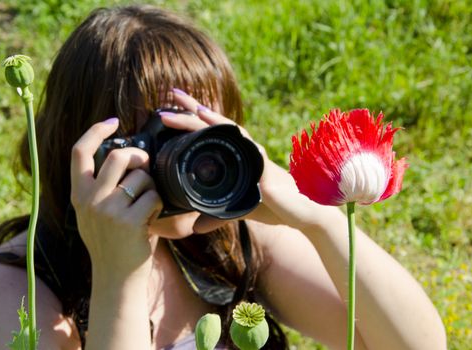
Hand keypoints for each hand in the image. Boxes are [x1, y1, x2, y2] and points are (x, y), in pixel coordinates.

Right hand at [70, 118, 162, 276]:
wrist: (116, 278)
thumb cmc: (111, 242)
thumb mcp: (92, 214)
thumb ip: (98, 188)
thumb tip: (122, 156)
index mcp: (78, 195)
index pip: (79, 151)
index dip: (95, 131)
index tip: (112, 121)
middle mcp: (89, 200)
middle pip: (118, 156)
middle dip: (138, 155)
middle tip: (146, 164)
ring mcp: (108, 210)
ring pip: (140, 176)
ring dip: (151, 186)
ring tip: (147, 203)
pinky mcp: (129, 221)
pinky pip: (153, 196)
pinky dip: (158, 203)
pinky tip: (152, 217)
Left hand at [165, 89, 307, 231]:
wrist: (300, 214)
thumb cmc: (272, 207)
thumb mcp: (237, 210)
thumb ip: (214, 217)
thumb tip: (195, 227)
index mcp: (237, 157)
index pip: (211, 133)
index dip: (193, 119)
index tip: (171, 107)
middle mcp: (245, 151)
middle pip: (216, 125)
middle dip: (194, 110)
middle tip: (173, 94)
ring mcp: (255, 157)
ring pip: (231, 132)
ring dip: (211, 119)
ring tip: (194, 109)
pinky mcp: (264, 169)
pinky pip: (249, 150)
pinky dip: (235, 138)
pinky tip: (220, 128)